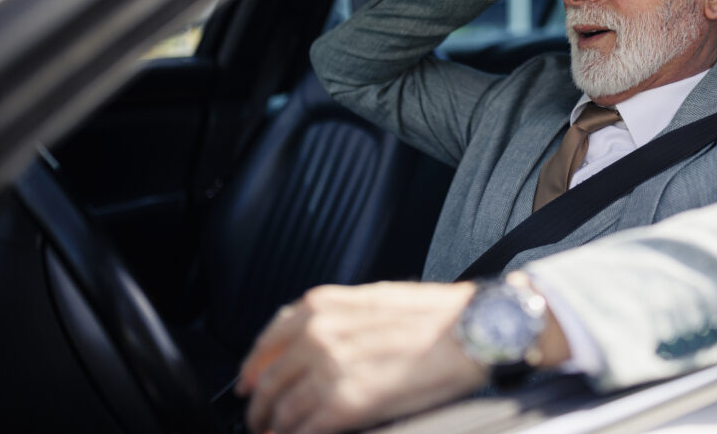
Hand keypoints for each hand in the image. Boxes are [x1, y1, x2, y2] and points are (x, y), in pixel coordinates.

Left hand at [236, 281, 483, 433]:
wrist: (469, 331)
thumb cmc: (435, 315)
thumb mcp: (374, 297)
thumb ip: (337, 316)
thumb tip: (315, 338)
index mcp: (322, 306)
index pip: (267, 340)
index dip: (252, 366)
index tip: (247, 382)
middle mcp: (317, 335)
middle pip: (268, 379)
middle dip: (259, 404)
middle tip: (258, 418)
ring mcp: (328, 370)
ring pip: (280, 408)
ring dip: (273, 426)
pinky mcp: (343, 404)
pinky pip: (301, 429)